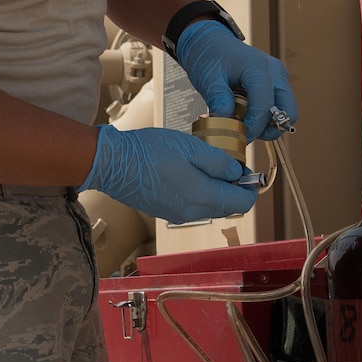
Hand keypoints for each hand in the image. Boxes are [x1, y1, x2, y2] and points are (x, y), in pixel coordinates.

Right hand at [79, 124, 256, 224]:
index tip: (245, 168)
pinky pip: (192, 205)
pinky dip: (198, 192)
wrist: (111, 164)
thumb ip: (219, 162)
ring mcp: (177, 214)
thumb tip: (237, 173)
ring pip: (210, 206)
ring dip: (215, 189)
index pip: (242, 202)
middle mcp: (192, 212)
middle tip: (225, 162)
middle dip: (233, 187)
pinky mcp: (166, 211)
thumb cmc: (148, 151)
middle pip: (227, 206)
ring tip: (204, 163)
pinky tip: (187, 172)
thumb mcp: (190, 147)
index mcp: (202, 197)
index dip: (250, 186)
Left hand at [173, 21, 297, 139]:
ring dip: (268, 124)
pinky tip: (246, 115)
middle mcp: (275, 72)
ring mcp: (279, 77)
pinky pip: (279, 106)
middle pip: (288, 111)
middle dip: (269, 129)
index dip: (254, 126)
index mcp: (259, 68)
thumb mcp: (208, 77)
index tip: (239, 136)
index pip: (265, 105)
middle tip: (246, 133)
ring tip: (243, 123)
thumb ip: (218, 98)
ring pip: (287, 111)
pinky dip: (266, 117)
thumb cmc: (209, 55)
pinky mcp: (276, 83)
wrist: (210, 41)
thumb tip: (226, 121)